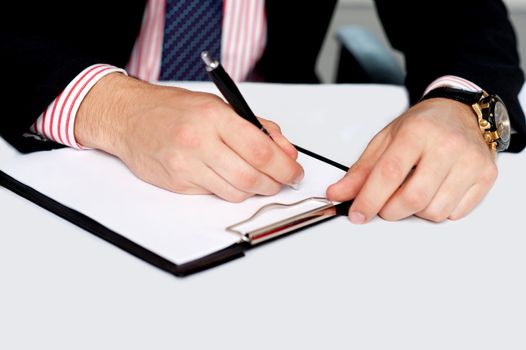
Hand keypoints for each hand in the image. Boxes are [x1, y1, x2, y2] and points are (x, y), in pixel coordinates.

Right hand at [75, 73, 302, 201]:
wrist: (130, 118)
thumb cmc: (174, 109)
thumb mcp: (220, 106)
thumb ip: (258, 128)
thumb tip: (287, 152)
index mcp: (214, 117)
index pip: (261, 150)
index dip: (284, 167)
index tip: (294, 173)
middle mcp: (199, 141)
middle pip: (251, 177)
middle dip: (274, 184)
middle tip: (281, 181)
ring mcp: (186, 165)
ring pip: (235, 192)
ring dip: (254, 190)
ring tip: (256, 179)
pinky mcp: (178, 184)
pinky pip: (215, 195)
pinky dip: (229, 190)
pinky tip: (227, 177)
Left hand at [327, 98, 497, 222]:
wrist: (460, 112)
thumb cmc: (423, 125)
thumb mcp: (385, 140)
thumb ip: (361, 170)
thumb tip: (338, 194)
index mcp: (417, 132)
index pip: (389, 174)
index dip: (369, 199)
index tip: (357, 214)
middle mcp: (447, 145)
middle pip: (413, 198)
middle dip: (390, 211)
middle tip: (384, 204)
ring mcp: (470, 161)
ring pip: (435, 211)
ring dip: (415, 212)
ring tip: (413, 191)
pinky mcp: (486, 175)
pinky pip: (455, 213)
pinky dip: (438, 210)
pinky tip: (435, 190)